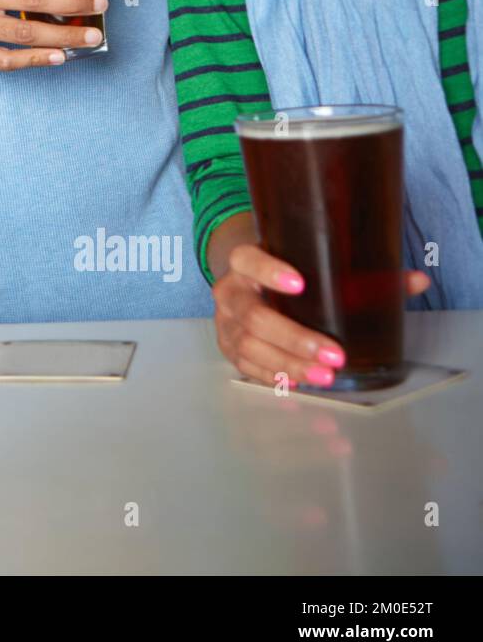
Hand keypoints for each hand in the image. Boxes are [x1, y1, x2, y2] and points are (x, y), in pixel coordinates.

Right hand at [213, 241, 429, 386]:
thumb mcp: (310, 264)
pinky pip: (247, 365)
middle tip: (334, 354)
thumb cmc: (285, 272)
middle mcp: (230, 291)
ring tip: (325, 376)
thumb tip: (416, 280)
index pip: (248, 260)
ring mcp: (225, 322)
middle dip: (294, 338)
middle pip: (253, 315)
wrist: (244, 282)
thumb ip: (363, 273)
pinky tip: (301, 382)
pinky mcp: (228, 347)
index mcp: (244, 263)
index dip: (269, 271)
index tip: (301, 283)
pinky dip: (275, 376)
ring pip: (249, 345)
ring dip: (289, 364)